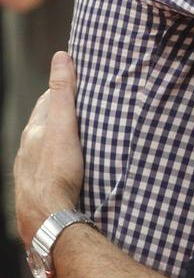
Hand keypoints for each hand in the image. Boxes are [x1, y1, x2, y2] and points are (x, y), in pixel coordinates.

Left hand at [14, 52, 83, 246]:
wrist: (48, 220)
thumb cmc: (57, 172)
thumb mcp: (63, 126)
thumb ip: (63, 92)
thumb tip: (60, 57)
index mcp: (33, 132)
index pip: (47, 102)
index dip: (62, 90)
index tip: (77, 84)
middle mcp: (26, 151)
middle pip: (45, 125)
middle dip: (60, 115)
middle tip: (82, 108)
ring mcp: (29, 172)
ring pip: (44, 148)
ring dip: (59, 140)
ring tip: (78, 137)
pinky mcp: (36, 191)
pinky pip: (47, 169)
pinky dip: (57, 161)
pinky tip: (68, 167)